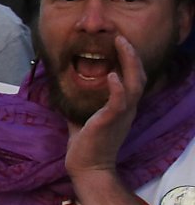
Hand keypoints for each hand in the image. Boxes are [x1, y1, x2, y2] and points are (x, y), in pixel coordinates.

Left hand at [67, 33, 144, 183]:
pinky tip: (112, 75)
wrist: (88, 167)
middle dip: (131, 54)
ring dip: (129, 63)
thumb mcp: (82, 118)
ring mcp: (121, 114)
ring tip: (122, 44)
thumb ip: (80, 104)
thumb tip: (66, 91)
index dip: (129, 60)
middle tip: (122, 36)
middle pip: (138, 76)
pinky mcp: (111, 121)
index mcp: (121, 106)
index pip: (131, 78)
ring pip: (134, 84)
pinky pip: (119, 102)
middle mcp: (127, 108)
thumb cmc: (86, 144)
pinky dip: (118, 87)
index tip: (120, 42)